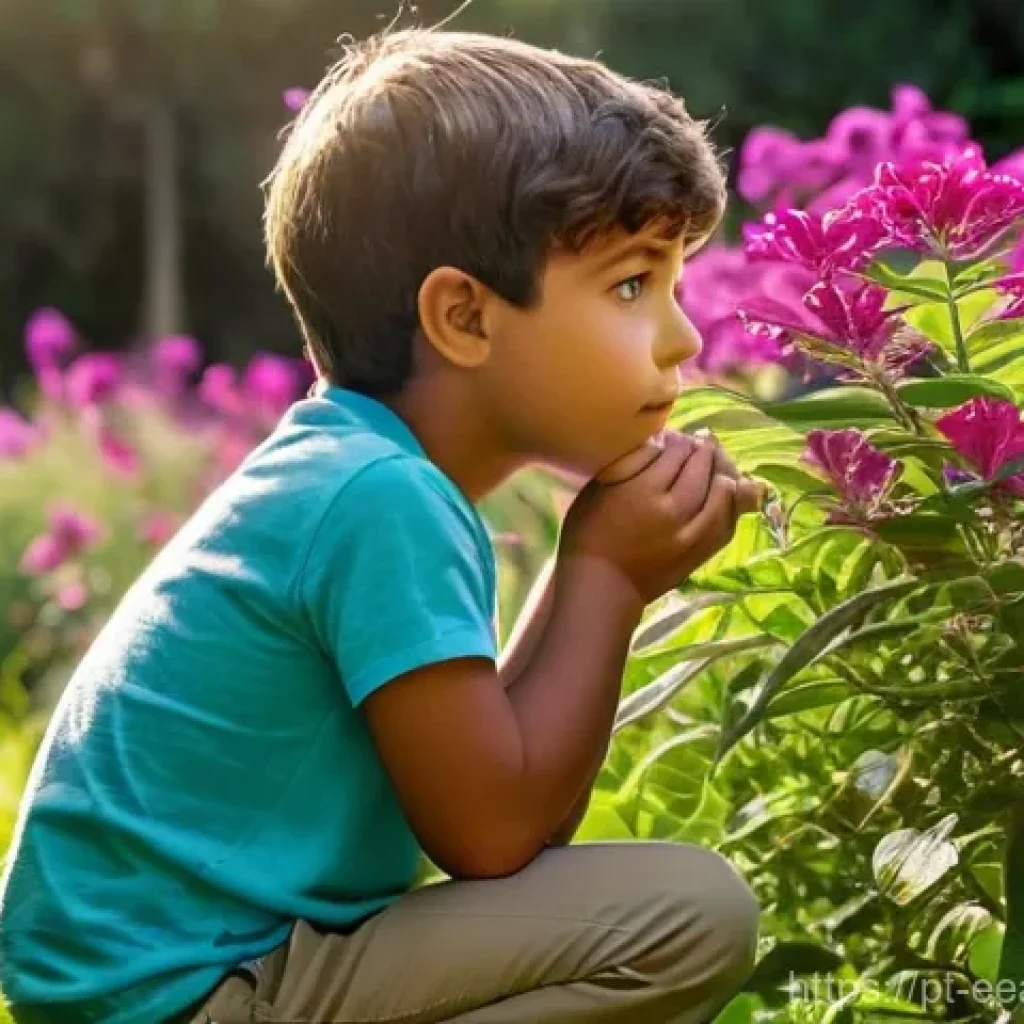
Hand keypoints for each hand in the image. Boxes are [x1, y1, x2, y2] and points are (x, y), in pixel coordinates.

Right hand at [560, 433, 755, 605]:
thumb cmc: (588, 534)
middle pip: (701, 467)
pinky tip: (725, 491)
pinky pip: (727, 520)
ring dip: (722, 471)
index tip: (673, 436)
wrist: (603, 586)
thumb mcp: (599, 490)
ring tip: (715, 462)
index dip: (677, 439)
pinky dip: (730, 502)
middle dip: (702, 450)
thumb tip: (660, 441)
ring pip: (722, 492)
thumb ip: (631, 464)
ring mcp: (691, 533)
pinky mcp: (701, 551)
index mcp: (643, 491)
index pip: (674, 451)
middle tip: (699, 441)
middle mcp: (673, 510)